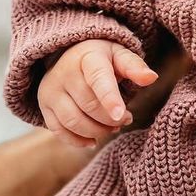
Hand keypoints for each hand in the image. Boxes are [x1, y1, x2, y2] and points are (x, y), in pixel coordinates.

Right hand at [37, 39, 157, 147]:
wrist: (68, 54)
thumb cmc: (102, 58)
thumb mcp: (119, 55)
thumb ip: (135, 67)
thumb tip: (151, 78)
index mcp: (87, 57)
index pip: (98, 79)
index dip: (110, 99)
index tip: (122, 116)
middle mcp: (64, 73)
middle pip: (88, 105)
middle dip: (111, 118)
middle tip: (126, 119)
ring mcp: (51, 90)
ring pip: (73, 121)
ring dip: (97, 131)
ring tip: (112, 127)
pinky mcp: (44, 106)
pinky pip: (59, 131)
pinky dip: (78, 141)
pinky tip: (93, 140)